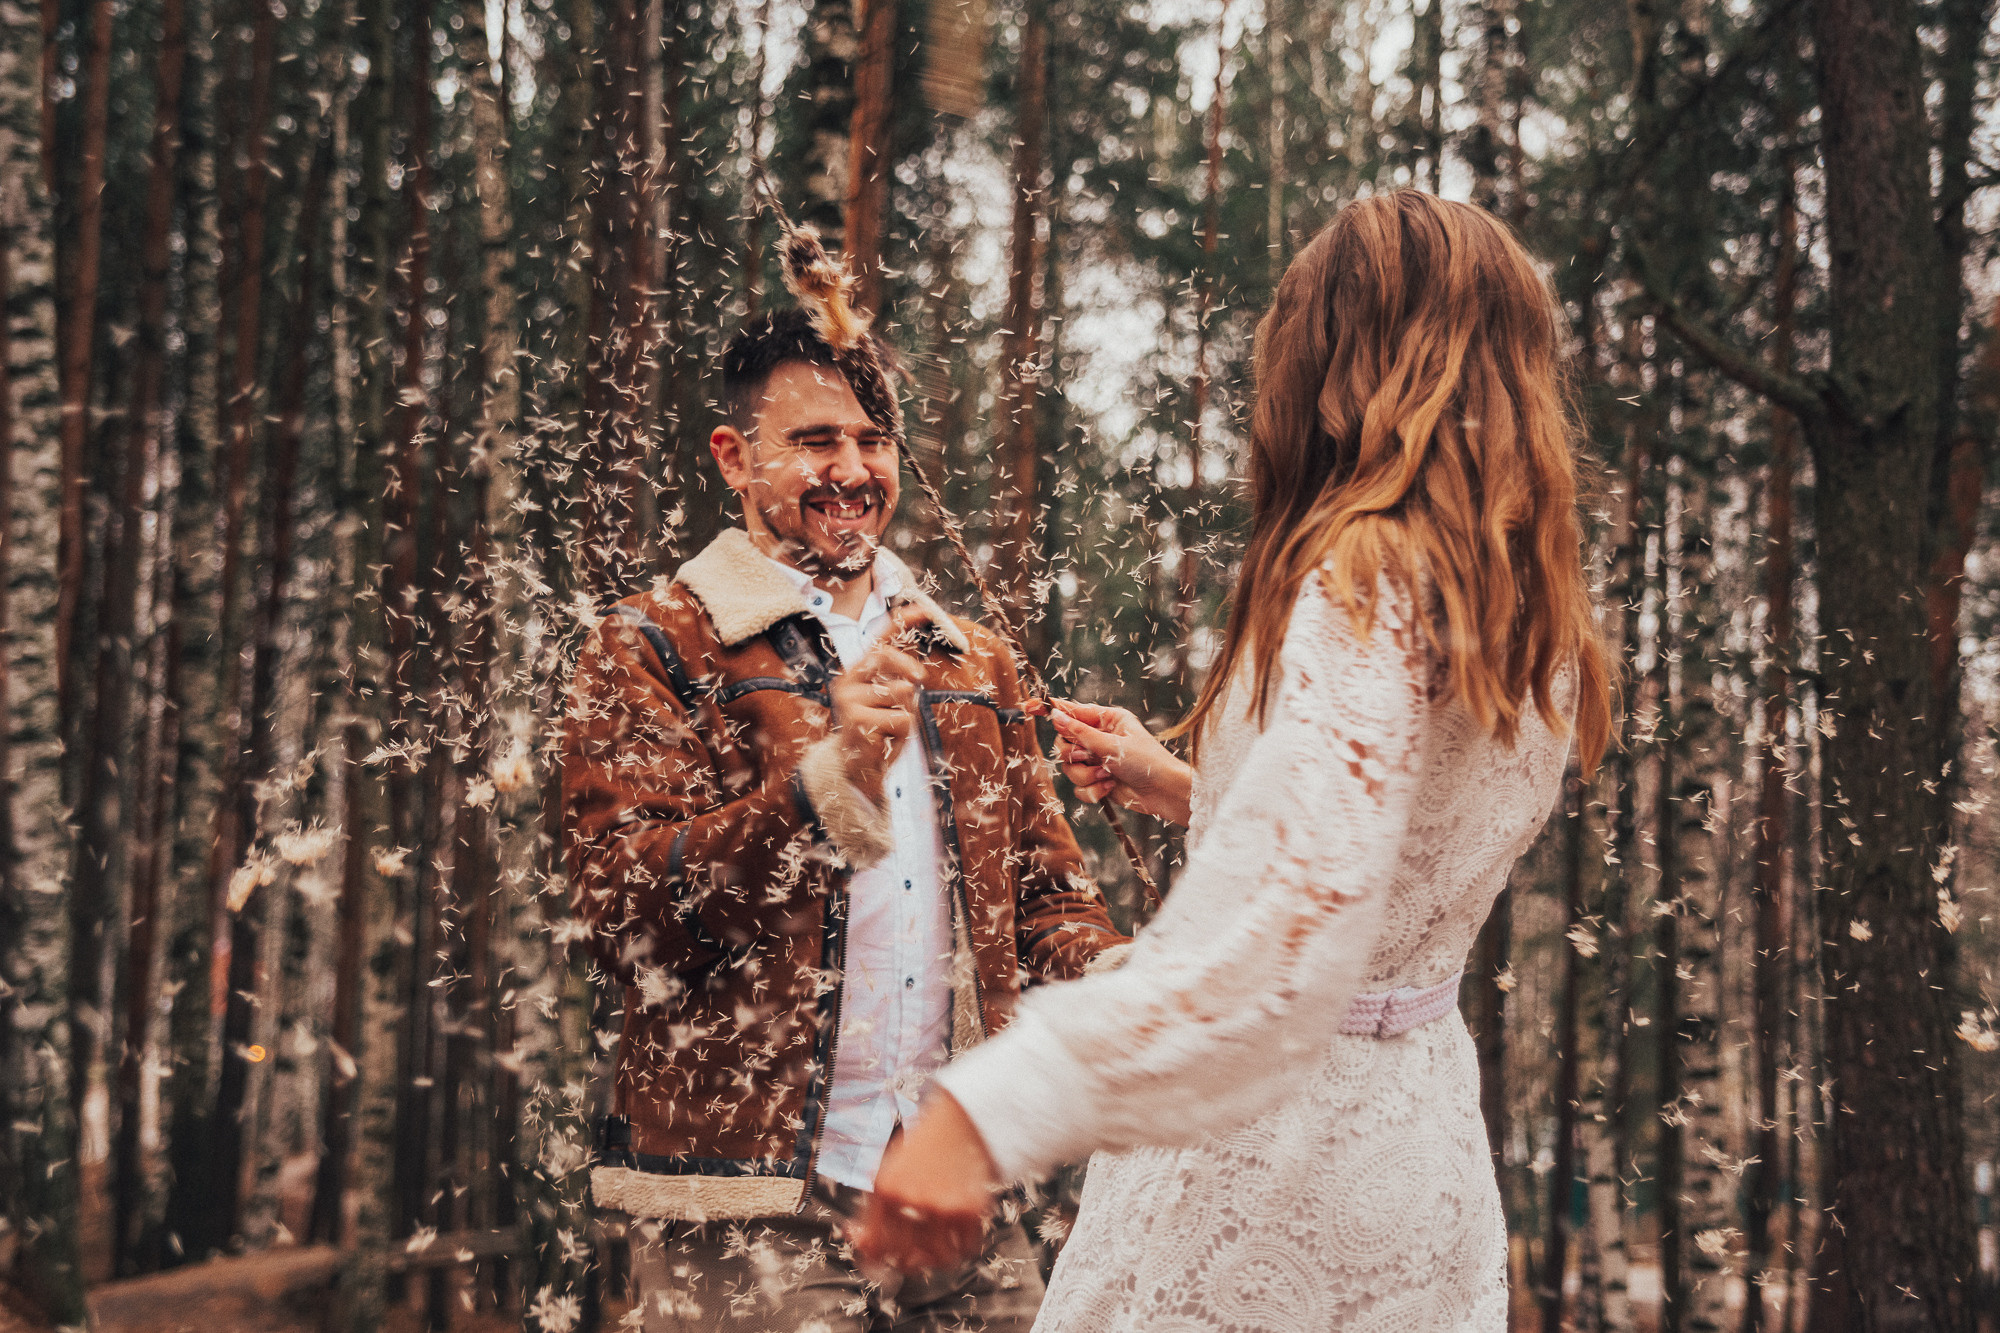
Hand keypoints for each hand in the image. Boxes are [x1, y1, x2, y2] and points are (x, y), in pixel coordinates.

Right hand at [829, 610, 926, 799]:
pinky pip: (901, 718)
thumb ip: (899, 684)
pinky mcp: (856, 719)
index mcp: (858, 672)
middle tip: (918, 678)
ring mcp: (849, 699)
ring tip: (890, 728)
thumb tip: (914, 677)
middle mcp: (848, 680)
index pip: (879, 640)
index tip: (924, 608)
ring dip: (907, 714)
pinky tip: (885, 740)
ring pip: (901, 693)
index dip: (902, 622)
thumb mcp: (892, 703)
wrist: (858, 770)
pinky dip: (903, 732)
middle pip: (886, 656)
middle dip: (907, 666)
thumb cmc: (879, 732)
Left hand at [850, 1091, 998, 1273]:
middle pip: (905, 1260)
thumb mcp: (888, 1169)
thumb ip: (871, 1206)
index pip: (874, 1245)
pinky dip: (965, 1246)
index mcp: (885, 1189)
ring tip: (940, 1244)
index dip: (874, 1261)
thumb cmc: (923, 1145)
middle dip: (909, 1262)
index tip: (879, 1265)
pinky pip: (967, 1248)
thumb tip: (855, 1238)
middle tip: (914, 1254)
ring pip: (939, 1260)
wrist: (962, 1120)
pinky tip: (960, 1233)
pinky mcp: (971, 1208)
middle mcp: (912, 1199)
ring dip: (940, 1258)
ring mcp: (942, 1205)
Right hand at [1039, 700, 1193, 826]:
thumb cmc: (1147, 762)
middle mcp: (1099, 738)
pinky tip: (1110, 787)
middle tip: (1089, 757)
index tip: (1029, 707)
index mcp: (1106, 719)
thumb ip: (1080, 732)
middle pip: (1063, 743)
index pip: (1071, 711)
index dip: (1050, 709)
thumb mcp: (1112, 744)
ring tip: (1107, 776)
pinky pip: (1078, 787)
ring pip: (1069, 768)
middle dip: (1074, 755)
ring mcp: (1097, 760)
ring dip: (1086, 775)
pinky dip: (1092, 790)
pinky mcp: (1098, 781)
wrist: (1163, 793)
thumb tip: (1056, 715)